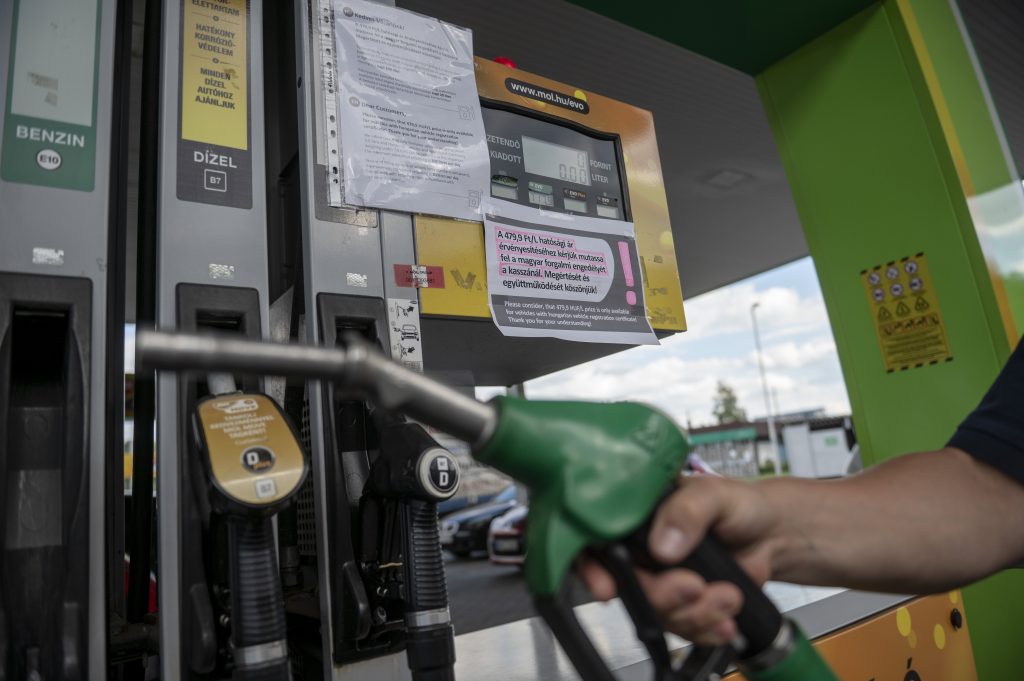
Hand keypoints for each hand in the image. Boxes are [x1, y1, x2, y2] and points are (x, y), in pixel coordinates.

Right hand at [579, 475, 784, 645]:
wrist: (772, 534)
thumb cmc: (739, 504)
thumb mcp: (713, 494)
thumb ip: (687, 511)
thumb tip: (663, 544)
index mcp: (638, 515)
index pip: (596, 542)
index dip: (592, 568)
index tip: (607, 587)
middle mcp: (643, 549)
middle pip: (627, 585)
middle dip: (661, 595)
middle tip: (693, 587)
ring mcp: (662, 580)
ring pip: (657, 613)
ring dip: (694, 613)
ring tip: (727, 595)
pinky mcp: (683, 605)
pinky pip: (683, 629)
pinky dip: (706, 628)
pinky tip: (726, 616)